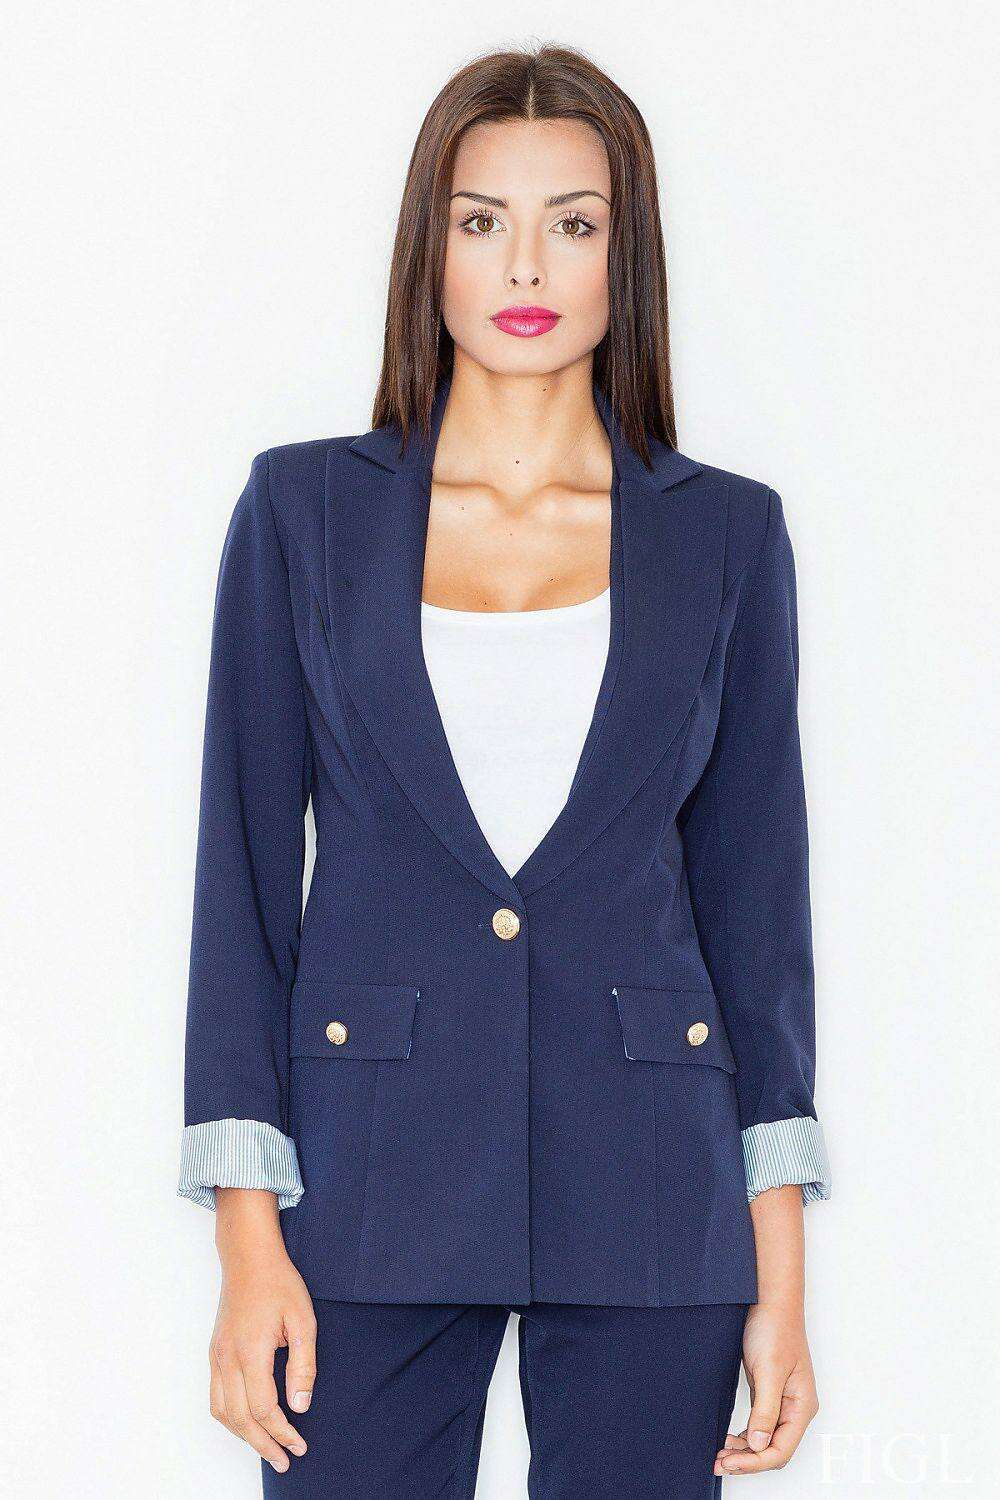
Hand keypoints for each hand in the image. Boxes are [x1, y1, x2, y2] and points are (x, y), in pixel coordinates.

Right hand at [208, 1189, 316, 1474]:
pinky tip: (248, 1423)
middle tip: (286, 1460)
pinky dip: (230, 1419)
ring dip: (244, 1436)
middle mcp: (227, 1359)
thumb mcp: (304, 1320)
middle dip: (264, 1445)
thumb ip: (304, 1366)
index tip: (300, 1444)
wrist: (248, 1258)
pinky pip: (215, 1398)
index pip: (264, 1409)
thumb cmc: (278, 1283)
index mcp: (251, 1351)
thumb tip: (300, 1406)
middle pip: (240, 1419)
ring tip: (268, 1448)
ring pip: (222, 1413)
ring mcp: (217, 1357)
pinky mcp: (214, 1353)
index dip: (283, 1433)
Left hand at [714, 1302, 818, 1476]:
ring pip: (765, 1440)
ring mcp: (782, 1401)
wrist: (769, 1301)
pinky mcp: (768, 1393)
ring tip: (720, 1454)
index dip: (754, 1462)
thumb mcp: (768, 1370)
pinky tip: (730, 1439)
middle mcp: (795, 1408)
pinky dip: (745, 1436)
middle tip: (719, 1462)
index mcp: (801, 1406)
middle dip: (747, 1460)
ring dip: (744, 1451)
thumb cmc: (774, 1329)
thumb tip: (758, 1445)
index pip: (781, 1450)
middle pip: (773, 1449)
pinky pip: (759, 1425)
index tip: (729, 1462)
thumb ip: (765, 1410)